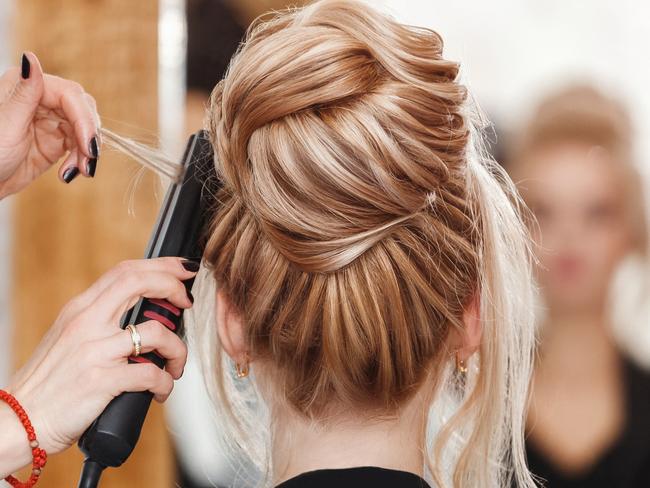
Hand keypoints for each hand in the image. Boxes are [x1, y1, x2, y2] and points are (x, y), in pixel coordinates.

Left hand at [0, 51, 99, 198]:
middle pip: (82, 110)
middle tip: (89, 161)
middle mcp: (41, 99)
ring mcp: (50, 120)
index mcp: (26, 86)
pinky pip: (79, 146)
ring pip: (84, 130)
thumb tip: (31, 57)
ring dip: (86, 153)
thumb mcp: (6, 124)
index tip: (88, 146)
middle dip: (89, 136)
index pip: (70, 95)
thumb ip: (24, 93)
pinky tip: (67, 174)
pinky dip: (79, 160)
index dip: (84, 119)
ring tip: (80, 172)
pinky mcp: (56, 141)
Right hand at [0, 257, 196, 474]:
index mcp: (80, 309)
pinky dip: (165, 382)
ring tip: (175, 364)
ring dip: (178, 348)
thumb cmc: (49, 383)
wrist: (19, 421)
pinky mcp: (101, 381)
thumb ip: (100, 320)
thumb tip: (140, 310)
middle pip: (139, 282)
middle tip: (187, 302)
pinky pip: (150, 374)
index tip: (182, 271)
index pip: (125, 271)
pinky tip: (161, 390)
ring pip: (156, 332)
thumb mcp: (70, 337)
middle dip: (173, 285)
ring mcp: (94, 351)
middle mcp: (86, 323)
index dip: (161, 266)